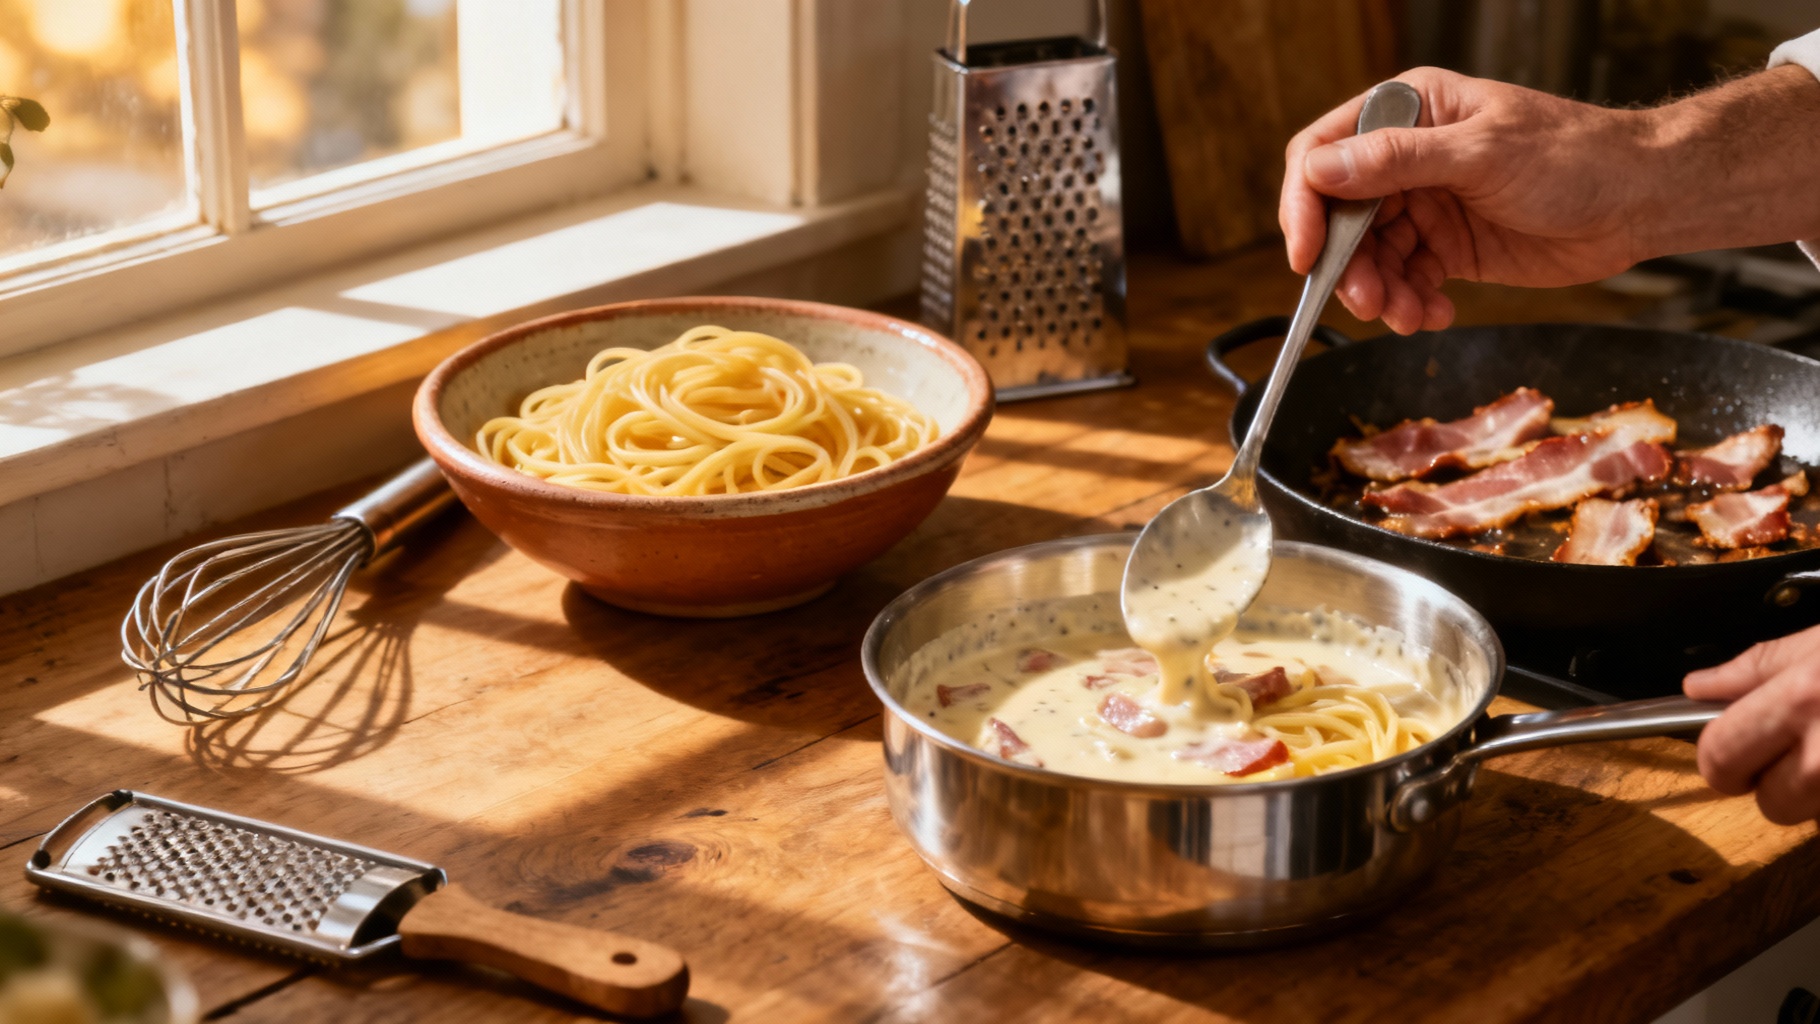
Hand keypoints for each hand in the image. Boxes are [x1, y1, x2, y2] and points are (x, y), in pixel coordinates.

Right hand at [1279, 67, 1654, 334]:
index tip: (1306, 256)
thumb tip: (1321, 170)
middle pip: (1341, 218)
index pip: (1324, 154)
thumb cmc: (1574, 156)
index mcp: (1409, 111)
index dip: (1306, 206)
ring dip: (1381, 293)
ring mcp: (1426, 204)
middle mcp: (1407, 157)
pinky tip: (1436, 313)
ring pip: (1370, 258)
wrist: (1639, 201)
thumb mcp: (1481, 153)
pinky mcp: (1446, 247)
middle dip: (1349, 265)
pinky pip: (1406, 280)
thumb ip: (1397, 160)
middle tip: (1369, 302)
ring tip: (1409, 316)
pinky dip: (1412, 304)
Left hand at [1685, 622, 1819, 824]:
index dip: (1720, 757)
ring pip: (1811, 814)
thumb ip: (1757, 667)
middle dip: (1777, 783)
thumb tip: (1699, 686)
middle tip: (1798, 747)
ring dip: (1817, 791)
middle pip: (1772, 805)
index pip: (1720, 757)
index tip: (1732, 748)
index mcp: (1802, 701)